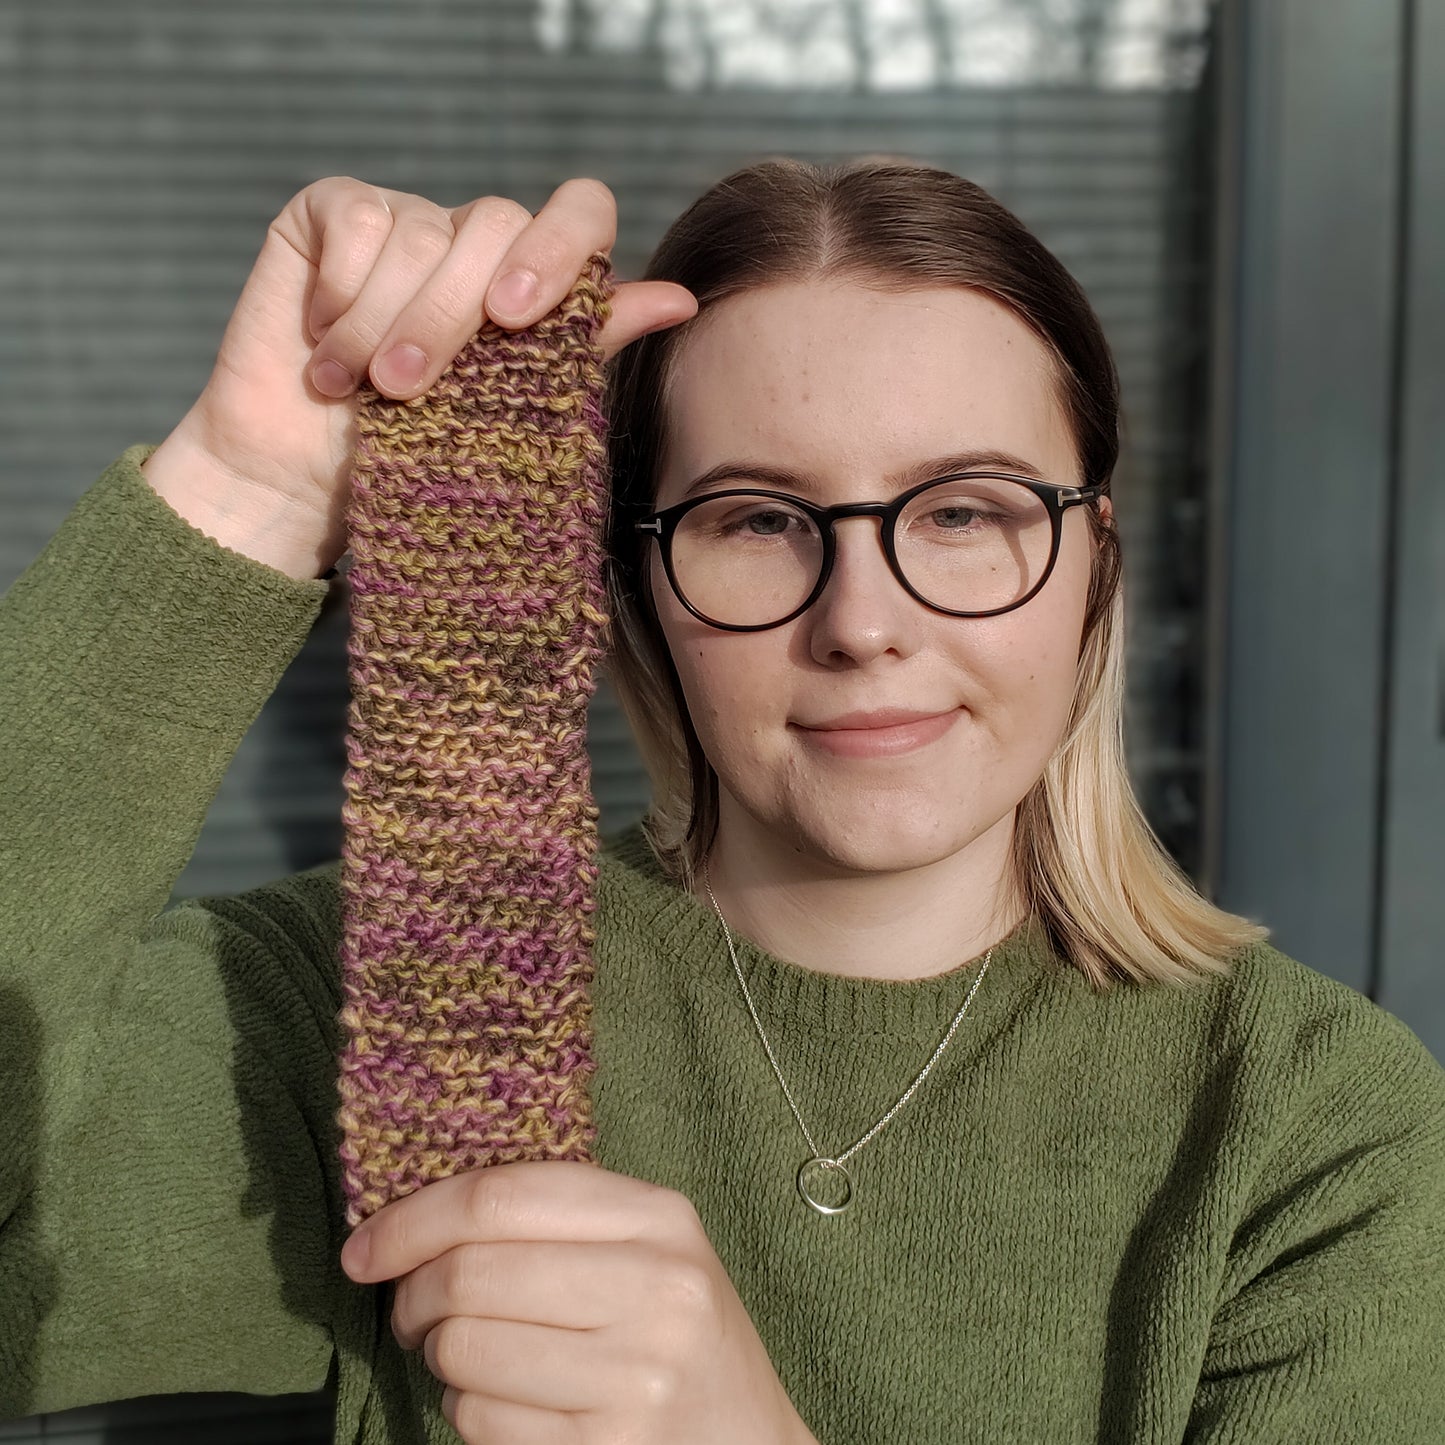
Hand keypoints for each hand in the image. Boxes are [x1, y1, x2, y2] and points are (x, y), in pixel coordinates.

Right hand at [142, 176, 695, 578]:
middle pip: (495, 225)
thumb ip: (586, 343)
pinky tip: (322, 338)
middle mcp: (474, 239)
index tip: (515, 316)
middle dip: (447, 320)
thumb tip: (681, 299)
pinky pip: (355, 217)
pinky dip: (340, 290)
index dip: (558, 248)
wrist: (305, 478)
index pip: (580, 211)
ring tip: (352, 383)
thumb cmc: (416, 451)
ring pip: (420, 232)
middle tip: (403, 389)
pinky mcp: (331, 210)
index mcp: (530, 278)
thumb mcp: (512, 406)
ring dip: (382, 323)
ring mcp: (406, 216)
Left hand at [339, 1160, 815, 1444]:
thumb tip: (408, 1222)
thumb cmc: (677, 1333)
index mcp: (660, 1217)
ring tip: (469, 1355)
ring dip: (439, 1356)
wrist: (748, 1441)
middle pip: (469, 1273)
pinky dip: (468, 1410)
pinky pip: (480, 1418)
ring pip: (463, 1349)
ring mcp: (635, 1375)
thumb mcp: (646, 1249)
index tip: (364, 1247)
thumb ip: (553, 1218)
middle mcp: (655, 1288)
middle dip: (414, 1295)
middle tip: (415, 1311)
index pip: (502, 1196)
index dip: (413, 1218)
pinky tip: (506, 1401)